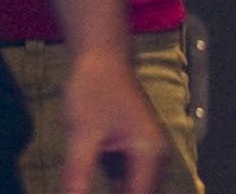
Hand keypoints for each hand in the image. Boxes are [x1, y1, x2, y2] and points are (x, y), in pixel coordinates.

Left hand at [59, 47, 169, 192]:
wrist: (101, 56)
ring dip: (116, 193)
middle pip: (140, 193)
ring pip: (134, 188)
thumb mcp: (81, 133)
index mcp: (150, 155)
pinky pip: (128, 177)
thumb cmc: (93, 89)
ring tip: (83, 188)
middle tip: (81, 192)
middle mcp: (156, 158)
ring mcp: (148, 153)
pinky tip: (87, 185)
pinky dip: (114, 185)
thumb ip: (78, 172)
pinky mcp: (136, 149)